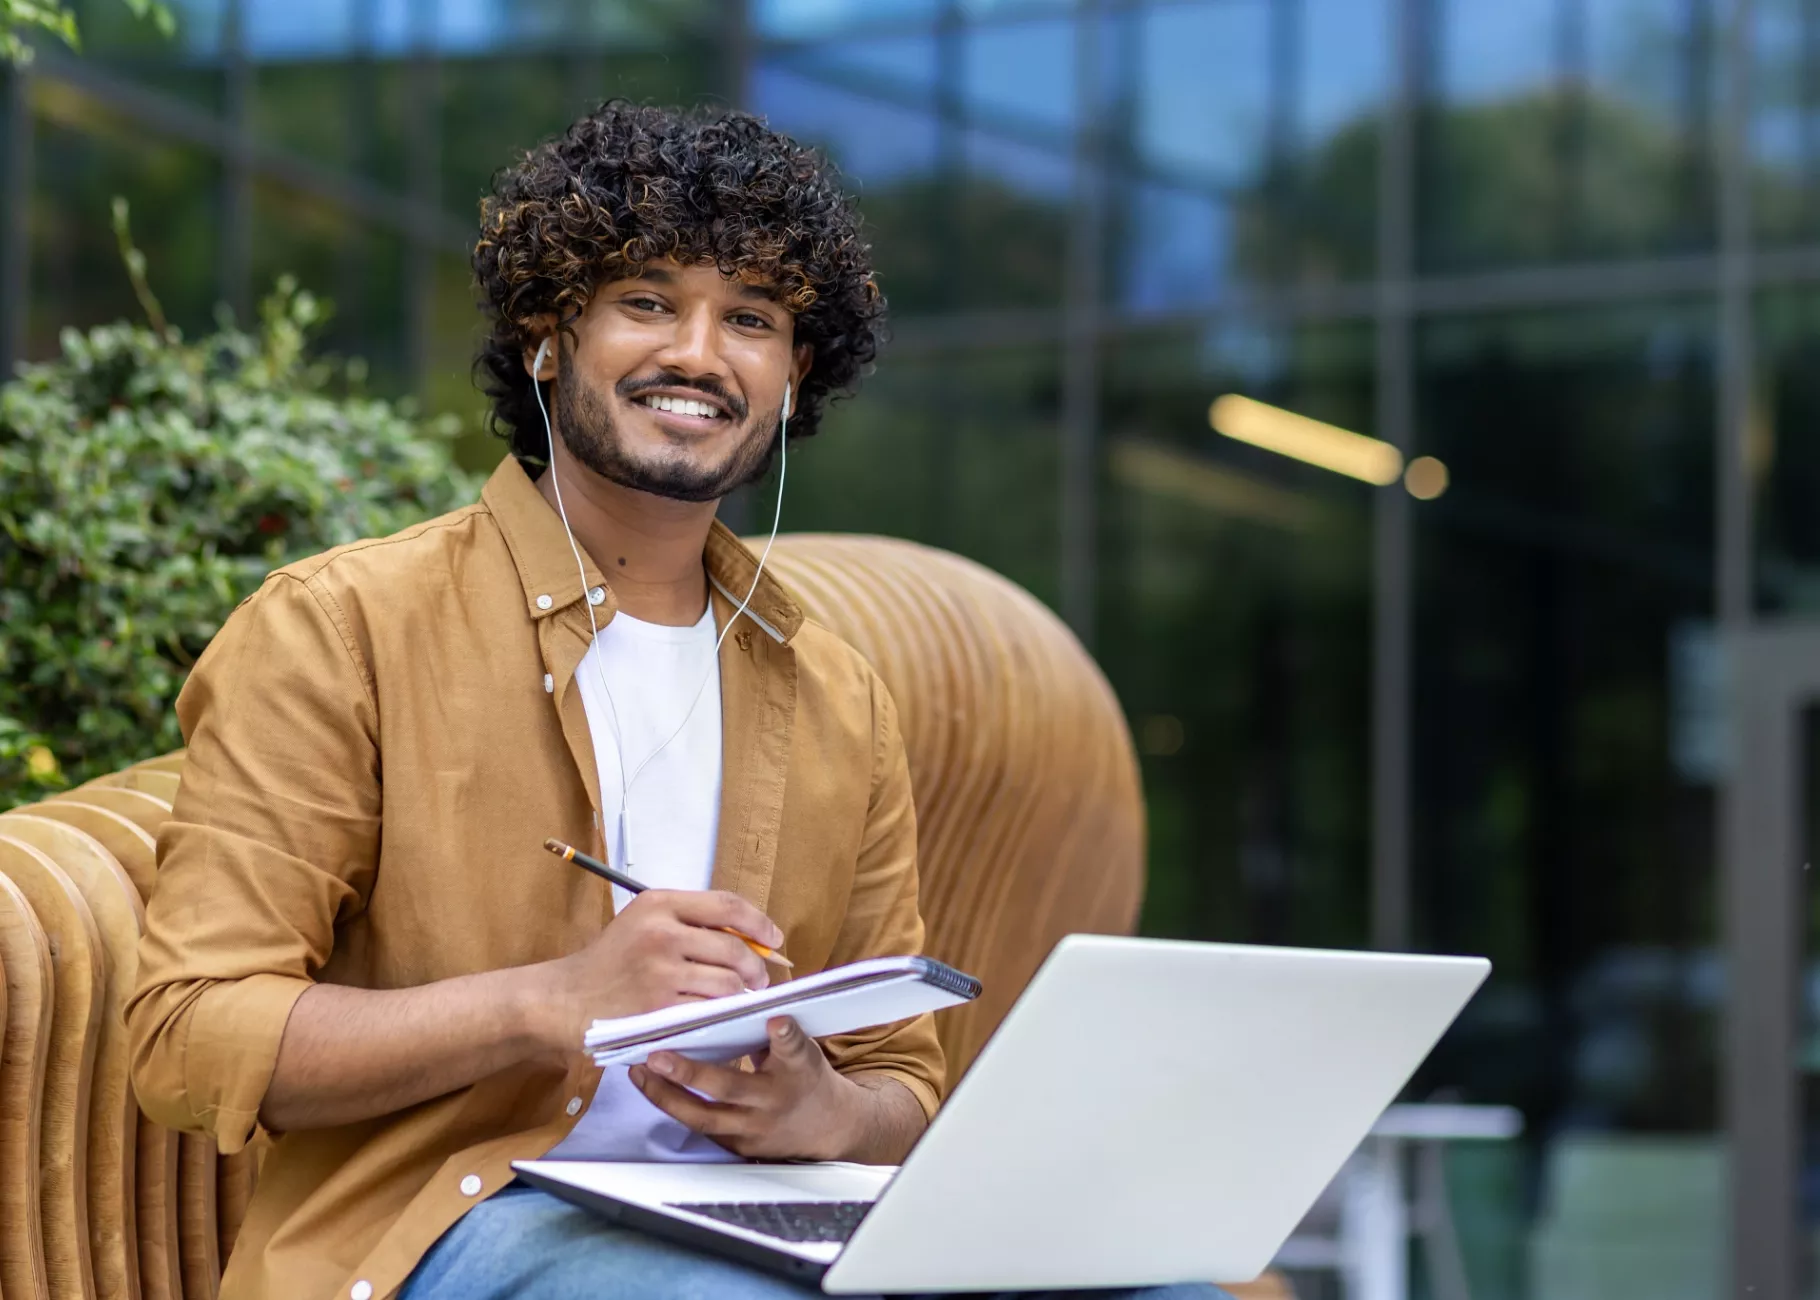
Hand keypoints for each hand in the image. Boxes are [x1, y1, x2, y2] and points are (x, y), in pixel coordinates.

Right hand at [527, 890, 783, 1058]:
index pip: (728, 906)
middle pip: (735, 947)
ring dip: (741, 994)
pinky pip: (708, 1009)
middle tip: (760, 980)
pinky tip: (719, 1016)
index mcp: (659, 903)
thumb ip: (689, 923)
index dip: (760, 922)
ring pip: (727, 982)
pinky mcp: (658, 1006)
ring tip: (739, 999)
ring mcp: (660, 970)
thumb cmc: (610, 962)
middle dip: (757, 968)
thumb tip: (749, 935)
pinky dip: (721, 1014)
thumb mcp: (642, 923)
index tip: (774, 939)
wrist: (565, 998)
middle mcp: (661, 932)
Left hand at [628, 1017, 865, 1160]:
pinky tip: (651, 1089)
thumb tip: (737, 1001)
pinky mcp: (737, 1147)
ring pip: (704, 1117)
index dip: (785, 1035)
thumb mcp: (802, 1050)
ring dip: (665, 1096)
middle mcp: (773, 1100)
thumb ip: (774, 1033)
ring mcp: (753, 1129)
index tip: (776, 1020)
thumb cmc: (805, 1077)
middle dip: (691, 1073)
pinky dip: (673, 1108)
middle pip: (731, 1088)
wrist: (827, 1127)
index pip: (793, 1049)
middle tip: (657, 1057)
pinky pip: (700, 1129)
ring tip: (639, 1073)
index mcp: (797, 1068)